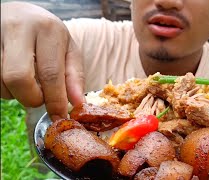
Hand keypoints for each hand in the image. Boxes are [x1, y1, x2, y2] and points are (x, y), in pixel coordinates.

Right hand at [1, 2, 84, 120]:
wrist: (21, 14)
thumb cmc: (48, 36)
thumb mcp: (68, 50)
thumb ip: (74, 76)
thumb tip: (78, 104)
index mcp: (48, 30)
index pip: (50, 73)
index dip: (54, 100)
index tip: (59, 116)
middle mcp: (19, 28)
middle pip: (18, 78)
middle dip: (31, 97)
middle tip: (39, 96)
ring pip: (1, 81)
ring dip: (15, 92)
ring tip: (26, 79)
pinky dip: (4, 86)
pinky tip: (12, 75)